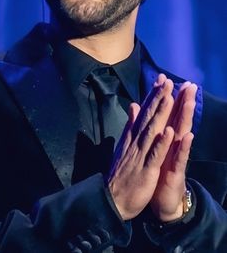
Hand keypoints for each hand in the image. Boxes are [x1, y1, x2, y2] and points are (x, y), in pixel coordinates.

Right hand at [107, 78, 174, 219]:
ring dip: (160, 114)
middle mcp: (135, 142)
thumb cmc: (121, 173)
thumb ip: (130, 125)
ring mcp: (140, 155)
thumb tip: (134, 105)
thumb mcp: (124, 145)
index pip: (144, 112)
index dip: (153, 96)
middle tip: (167, 81)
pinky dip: (161, 143)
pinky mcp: (146, 170)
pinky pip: (154, 155)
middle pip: (148, 117)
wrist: (112, 199)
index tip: (161, 80)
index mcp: (131, 136)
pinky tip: (168, 132)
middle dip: (158, 98)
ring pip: (151, 131)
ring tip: (168, 97)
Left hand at [150, 75, 196, 221]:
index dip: (167, 96)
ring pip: (181, 134)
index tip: (167, 78)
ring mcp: (175, 157)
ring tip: (189, 102)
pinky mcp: (176, 172)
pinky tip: (186, 135)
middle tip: (190, 84)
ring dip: (185, 118)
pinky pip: (180, 158)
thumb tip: (143, 110)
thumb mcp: (151, 148)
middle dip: (183, 101)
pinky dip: (182, 146)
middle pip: (178, 120)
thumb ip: (149, 129)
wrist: (161, 200)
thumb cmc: (157, 172)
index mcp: (164, 138)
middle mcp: (172, 145)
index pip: (166, 114)